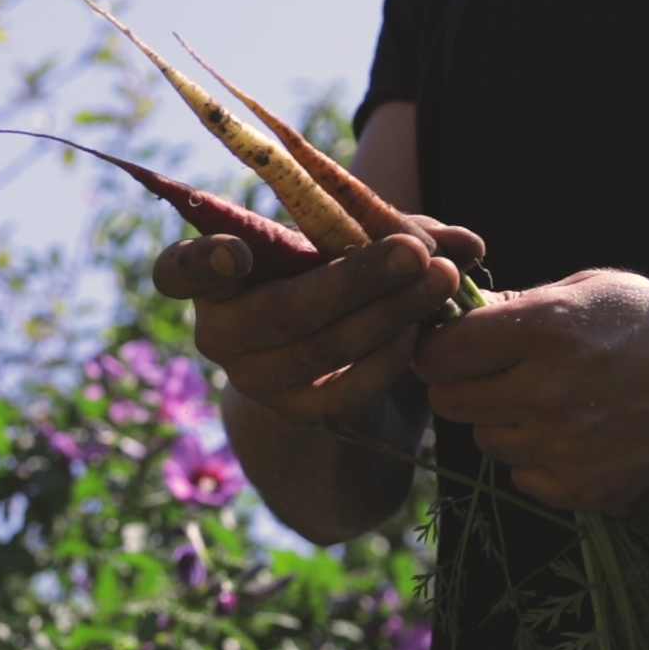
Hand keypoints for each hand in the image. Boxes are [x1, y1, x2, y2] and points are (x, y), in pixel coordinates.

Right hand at [152, 221, 479, 421]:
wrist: (334, 366)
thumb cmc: (335, 279)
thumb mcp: (355, 246)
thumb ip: (401, 233)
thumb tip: (469, 242)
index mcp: (214, 278)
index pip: (179, 272)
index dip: (201, 264)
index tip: (236, 253)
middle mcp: (221, 333)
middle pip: (282, 309)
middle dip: (356, 278)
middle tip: (416, 253)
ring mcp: (255, 381)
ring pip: (321, 348)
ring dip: (388, 313)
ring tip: (442, 281)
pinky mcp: (297, 415)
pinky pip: (346, 390)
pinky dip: (389, 358)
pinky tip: (422, 331)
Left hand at [411, 269, 648, 513]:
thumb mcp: (602, 289)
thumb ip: (525, 305)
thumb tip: (462, 316)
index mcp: (544, 330)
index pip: (438, 355)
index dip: (443, 349)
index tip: (462, 348)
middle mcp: (546, 393)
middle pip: (451, 404)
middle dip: (467, 387)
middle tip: (505, 375)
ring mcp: (566, 450)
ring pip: (488, 442)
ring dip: (509, 424)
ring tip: (561, 402)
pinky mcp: (588, 493)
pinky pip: (526, 479)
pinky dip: (542, 462)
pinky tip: (586, 436)